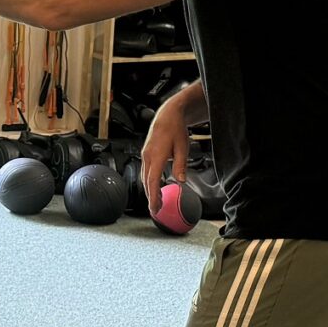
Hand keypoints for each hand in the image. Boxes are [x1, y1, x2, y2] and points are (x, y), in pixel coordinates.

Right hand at [140, 91, 193, 215]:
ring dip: (149, 190)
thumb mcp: (183, 148)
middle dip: (150, 197)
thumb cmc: (176, 129)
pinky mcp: (146, 153)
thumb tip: (181, 181)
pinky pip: (145, 171)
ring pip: (144, 177)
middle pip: (146, 182)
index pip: (152, 182)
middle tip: (156, 211)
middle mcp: (147, 156)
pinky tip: (154, 186)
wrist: (168, 115)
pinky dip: (149, 181)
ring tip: (156, 201)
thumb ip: (180, 166)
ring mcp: (145, 154)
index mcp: (156, 156)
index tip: (155, 209)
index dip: (153, 197)